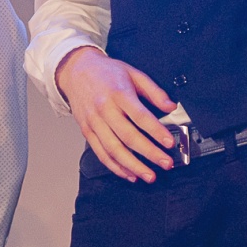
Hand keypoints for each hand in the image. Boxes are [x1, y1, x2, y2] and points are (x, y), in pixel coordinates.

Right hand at [56, 46, 178, 181]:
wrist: (76, 70)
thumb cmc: (106, 73)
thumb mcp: (133, 73)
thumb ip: (154, 91)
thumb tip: (170, 106)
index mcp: (118, 93)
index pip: (139, 116)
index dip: (156, 131)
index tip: (169, 142)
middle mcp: (104, 109)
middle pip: (128, 136)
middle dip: (149, 153)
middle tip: (165, 163)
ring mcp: (93, 122)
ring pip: (113, 149)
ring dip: (133, 166)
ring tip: (149, 175)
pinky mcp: (86, 131)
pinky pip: (101, 153)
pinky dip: (115, 167)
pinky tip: (129, 174)